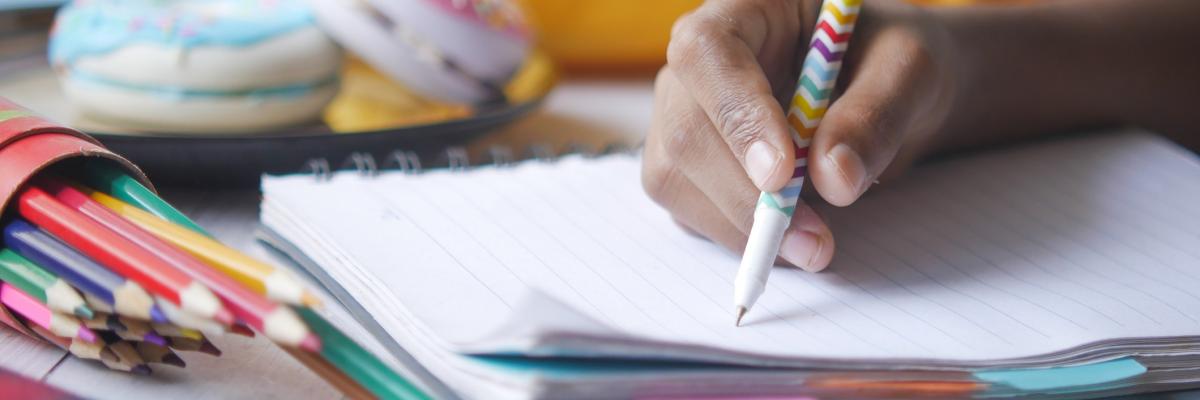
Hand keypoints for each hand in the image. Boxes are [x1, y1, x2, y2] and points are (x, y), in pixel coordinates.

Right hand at [642, 0, 959, 270]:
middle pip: (684, 128)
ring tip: (814, 246)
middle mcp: (697, 63)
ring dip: (740, 226)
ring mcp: (684, 115)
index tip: (782, 175)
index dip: (736, 115)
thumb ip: (876, 116)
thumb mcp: (909, 71)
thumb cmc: (892, 62)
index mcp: (742, 10)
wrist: (888, 93)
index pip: (708, 53)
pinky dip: (738, 237)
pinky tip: (790, 239)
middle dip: (744, 196)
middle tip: (813, 240)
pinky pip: (690, 211)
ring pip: (675, 177)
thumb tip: (834, 180)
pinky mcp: (688, 167)